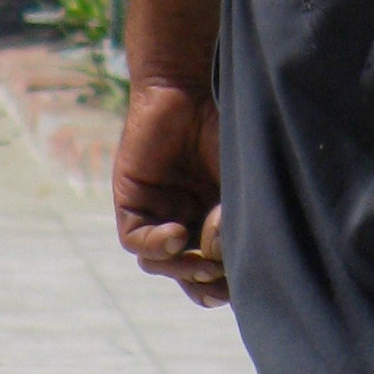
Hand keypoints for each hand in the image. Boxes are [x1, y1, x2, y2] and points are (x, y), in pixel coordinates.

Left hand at [113, 76, 226, 305]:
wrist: (191, 86)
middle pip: (187, 275)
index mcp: (215, 219)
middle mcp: (185, 219)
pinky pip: (136, 240)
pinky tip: (178, 236)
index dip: (227, 287)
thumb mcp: (241, 181)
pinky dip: (156, 245)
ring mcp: (157, 211)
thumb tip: (222, 261)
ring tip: (201, 261)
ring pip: (160, 263)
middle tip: (219, 280)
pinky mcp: (131, 200)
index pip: (217, 270)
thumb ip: (234, 221)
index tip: (242, 286)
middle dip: (203, 284)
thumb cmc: (226, 127)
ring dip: (181, 269)